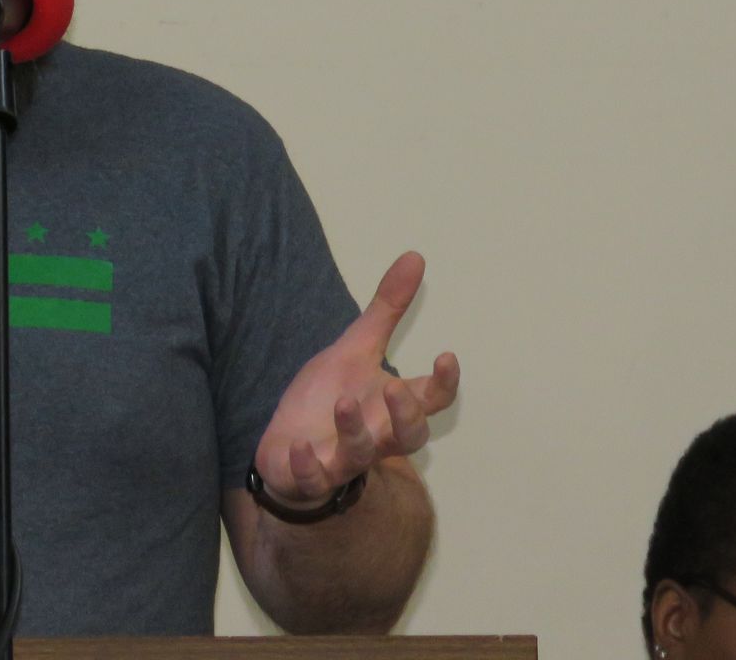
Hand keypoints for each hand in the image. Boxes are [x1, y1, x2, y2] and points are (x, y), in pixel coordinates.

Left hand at [253, 251, 458, 505]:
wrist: (290, 448)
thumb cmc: (330, 399)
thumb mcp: (355, 348)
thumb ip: (387, 310)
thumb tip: (415, 256)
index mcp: (390, 405)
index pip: (432, 399)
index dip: (444, 383)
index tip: (445, 356)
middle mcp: (376, 435)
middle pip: (409, 436)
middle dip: (406, 415)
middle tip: (396, 388)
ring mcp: (344, 458)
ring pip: (362, 455)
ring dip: (355, 433)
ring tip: (342, 403)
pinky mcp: (311, 476)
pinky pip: (314, 479)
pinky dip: (309, 466)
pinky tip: (300, 447)